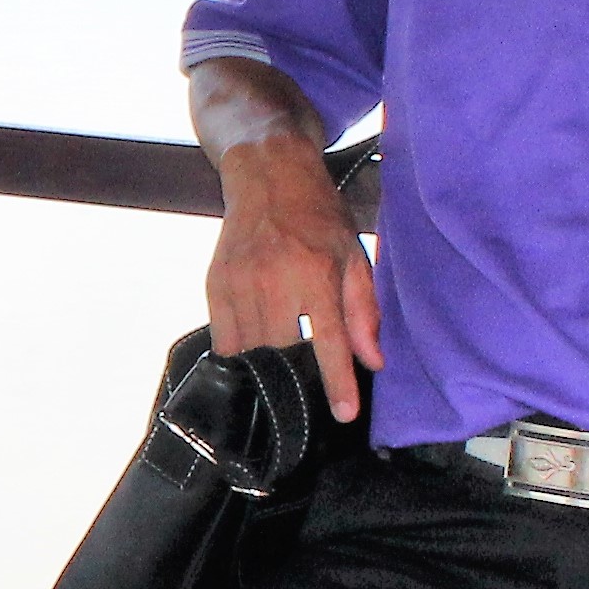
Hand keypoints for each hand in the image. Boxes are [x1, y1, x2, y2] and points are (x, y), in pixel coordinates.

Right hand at [207, 144, 380, 423]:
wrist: (268, 175)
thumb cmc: (318, 217)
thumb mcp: (354, 255)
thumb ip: (363, 311)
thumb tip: (372, 361)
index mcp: (317, 273)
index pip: (330, 341)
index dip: (338, 382)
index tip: (344, 414)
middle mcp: (276, 280)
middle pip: (285, 352)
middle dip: (297, 372)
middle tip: (307, 379)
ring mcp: (240, 283)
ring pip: (252, 350)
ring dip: (267, 363)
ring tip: (280, 361)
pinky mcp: (215, 284)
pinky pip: (224, 339)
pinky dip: (240, 350)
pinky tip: (253, 346)